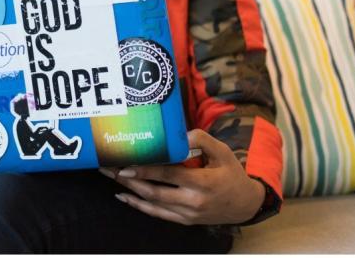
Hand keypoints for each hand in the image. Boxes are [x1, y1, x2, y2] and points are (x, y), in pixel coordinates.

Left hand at [100, 129, 264, 225]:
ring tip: (111, 178)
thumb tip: (180, 134)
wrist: (245, 205)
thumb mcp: (223, 152)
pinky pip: (158, 214)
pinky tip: (124, 197)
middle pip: (155, 191)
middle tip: (109, 168)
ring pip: (153, 204)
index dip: (146, 170)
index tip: (126, 165)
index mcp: (203, 183)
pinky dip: (139, 207)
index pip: (169, 175)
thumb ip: (202, 140)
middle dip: (130, 180)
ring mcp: (188, 213)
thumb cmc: (232, 174)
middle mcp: (193, 201)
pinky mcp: (184, 220)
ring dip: (130, 191)